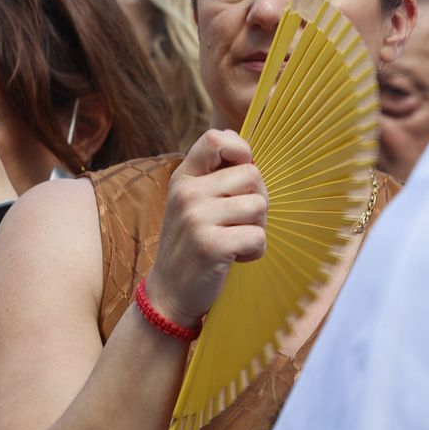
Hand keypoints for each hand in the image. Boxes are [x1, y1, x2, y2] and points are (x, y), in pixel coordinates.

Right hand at [144, 130, 267, 326]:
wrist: (169, 292)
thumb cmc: (191, 243)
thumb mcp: (192, 201)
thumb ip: (213, 172)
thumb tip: (237, 137)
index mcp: (184, 178)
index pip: (215, 139)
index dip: (241, 150)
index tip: (242, 175)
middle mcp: (187, 193)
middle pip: (252, 175)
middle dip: (257, 200)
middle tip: (240, 222)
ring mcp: (196, 219)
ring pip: (259, 205)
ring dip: (257, 228)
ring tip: (235, 240)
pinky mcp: (210, 245)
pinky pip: (258, 236)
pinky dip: (255, 251)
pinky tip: (236, 257)